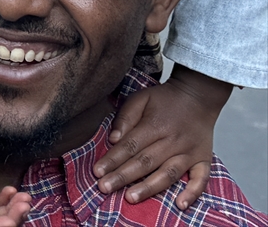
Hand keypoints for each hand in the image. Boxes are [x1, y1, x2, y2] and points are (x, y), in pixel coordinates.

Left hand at [95, 67, 229, 208]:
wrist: (198, 95)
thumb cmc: (165, 99)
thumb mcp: (140, 98)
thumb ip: (125, 117)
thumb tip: (113, 139)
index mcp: (155, 125)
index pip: (130, 146)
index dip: (113, 159)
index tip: (97, 172)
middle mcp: (173, 141)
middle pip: (145, 162)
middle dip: (123, 176)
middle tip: (105, 188)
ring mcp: (190, 152)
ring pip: (168, 174)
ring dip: (149, 188)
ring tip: (130, 197)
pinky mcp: (204, 160)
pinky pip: (201, 179)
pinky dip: (192, 193)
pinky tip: (180, 205)